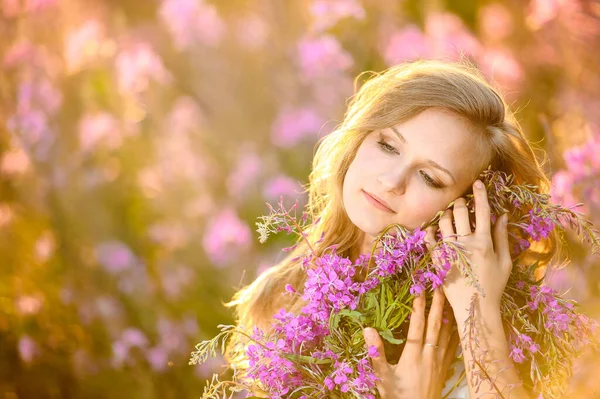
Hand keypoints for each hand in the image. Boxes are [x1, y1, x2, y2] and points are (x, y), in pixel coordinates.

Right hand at [363, 288, 459, 398]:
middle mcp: (429, 356)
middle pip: (436, 325)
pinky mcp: (445, 369)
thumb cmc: (397, 396)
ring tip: (450, 298)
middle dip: (438, 304)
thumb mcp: (383, 376)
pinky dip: (456, 333)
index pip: (417, 325)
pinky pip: (453, 347)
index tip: (419, 289)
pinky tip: (458, 325)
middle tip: (440, 286)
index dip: (418, 306)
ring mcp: (440, 362)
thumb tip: (368, 329)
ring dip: (448, 315)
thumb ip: (376, 353)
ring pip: (447, 334)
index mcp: (413, 355)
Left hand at [436, 179, 512, 313]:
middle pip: (459, 211)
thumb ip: (502, 237)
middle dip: (460, 202)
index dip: (480, 194)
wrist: (475, 309)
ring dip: (446, 213)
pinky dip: (431, 229)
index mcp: (485, 243)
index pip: (483, 211)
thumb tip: (503, 214)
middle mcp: (466, 244)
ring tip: (450, 215)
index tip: (478, 182)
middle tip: (461, 202)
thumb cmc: (494, 285)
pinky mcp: (437, 259)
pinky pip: (429, 238)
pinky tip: (436, 229)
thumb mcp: (505, 262)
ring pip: (443, 221)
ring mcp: (450, 251)